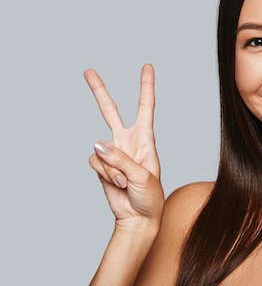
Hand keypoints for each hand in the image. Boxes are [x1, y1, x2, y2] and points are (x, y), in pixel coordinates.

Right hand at [84, 64, 163, 227]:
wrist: (138, 217)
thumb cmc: (150, 197)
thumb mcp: (143, 176)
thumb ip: (120, 159)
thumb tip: (97, 144)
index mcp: (145, 138)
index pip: (146, 107)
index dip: (146, 86)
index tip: (147, 67)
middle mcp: (127, 141)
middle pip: (110, 111)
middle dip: (99, 91)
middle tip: (88, 71)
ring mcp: (113, 153)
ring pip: (99, 148)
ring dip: (111, 167)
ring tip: (126, 181)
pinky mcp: (101, 165)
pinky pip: (94, 162)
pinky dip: (104, 174)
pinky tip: (117, 184)